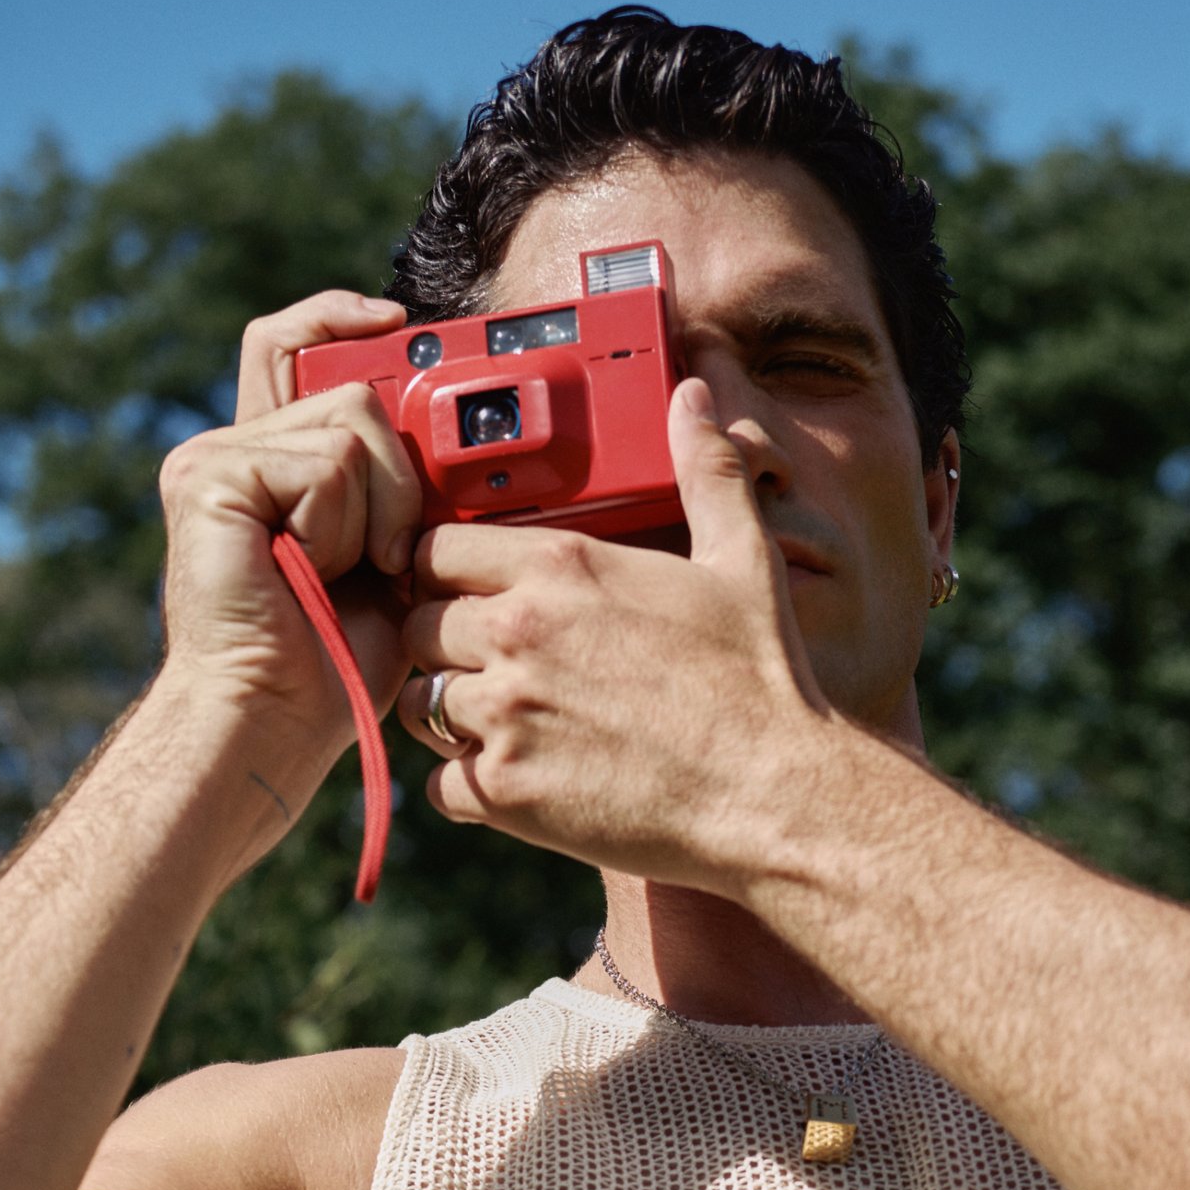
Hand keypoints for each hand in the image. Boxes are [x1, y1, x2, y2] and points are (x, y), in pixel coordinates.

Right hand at [155, 292, 422, 775]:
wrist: (274, 718)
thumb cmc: (333, 661)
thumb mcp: (387, 557)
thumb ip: (395, 488)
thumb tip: (449, 436)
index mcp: (270, 461)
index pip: (295, 347)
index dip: (341, 319)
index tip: (395, 323)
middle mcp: (232, 448)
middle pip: (352, 393)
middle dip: (397, 478)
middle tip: (382, 557)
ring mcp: (213, 457)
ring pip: (349, 428)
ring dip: (374, 512)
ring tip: (341, 573)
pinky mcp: (208, 475)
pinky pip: (324, 464)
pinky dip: (338, 525)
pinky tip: (309, 570)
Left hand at [395, 381, 829, 885]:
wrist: (772, 793)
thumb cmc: (761, 680)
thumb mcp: (743, 559)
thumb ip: (704, 471)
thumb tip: (694, 397)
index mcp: (562, 564)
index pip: (437, 548)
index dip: (443, 574)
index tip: (465, 595)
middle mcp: (519, 630)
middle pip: (417, 624)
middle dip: (442, 645)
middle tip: (486, 667)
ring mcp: (507, 713)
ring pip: (417, 704)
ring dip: (447, 716)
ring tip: (500, 726)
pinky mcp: (508, 791)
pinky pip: (439, 786)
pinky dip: (466, 788)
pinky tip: (513, 784)